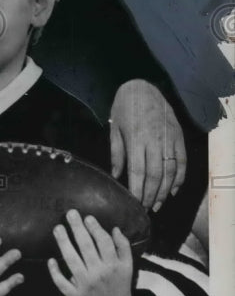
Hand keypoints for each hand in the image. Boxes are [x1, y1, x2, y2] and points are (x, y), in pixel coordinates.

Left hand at [48, 210, 132, 295]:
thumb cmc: (119, 284)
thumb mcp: (127, 266)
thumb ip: (123, 247)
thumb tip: (115, 228)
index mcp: (113, 266)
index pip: (103, 242)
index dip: (95, 228)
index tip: (87, 217)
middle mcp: (99, 274)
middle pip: (86, 247)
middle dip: (77, 229)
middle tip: (70, 213)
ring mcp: (86, 285)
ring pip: (72, 261)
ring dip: (64, 243)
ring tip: (58, 228)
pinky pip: (63, 283)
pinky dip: (56, 273)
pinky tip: (51, 260)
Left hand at [110, 79, 185, 210]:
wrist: (143, 87)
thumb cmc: (124, 108)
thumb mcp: (114, 128)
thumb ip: (117, 153)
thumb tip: (117, 175)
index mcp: (136, 139)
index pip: (138, 171)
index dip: (137, 190)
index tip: (134, 203)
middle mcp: (155, 140)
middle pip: (156, 175)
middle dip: (151, 195)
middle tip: (146, 208)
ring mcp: (170, 138)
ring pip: (171, 170)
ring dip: (165, 190)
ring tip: (157, 204)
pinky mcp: (179, 136)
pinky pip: (182, 161)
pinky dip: (180, 178)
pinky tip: (173, 190)